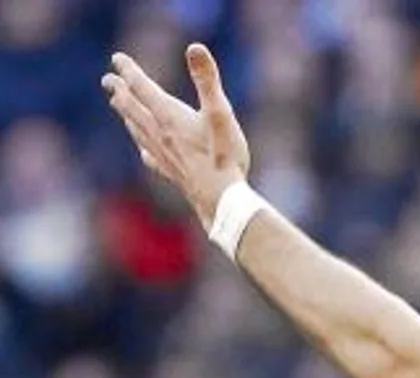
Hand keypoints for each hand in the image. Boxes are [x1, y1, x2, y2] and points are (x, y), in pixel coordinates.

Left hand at [102, 44, 249, 228]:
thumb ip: (207, 80)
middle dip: (120, 92)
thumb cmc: (224, 156)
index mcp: (169, 117)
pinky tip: (144, 151)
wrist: (222, 200)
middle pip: (133, 109)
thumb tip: (195, 47)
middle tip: (108, 81)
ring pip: (138, 131)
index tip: (117, 59)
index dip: (129, 71)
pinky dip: (144, 147)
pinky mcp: (172, 173)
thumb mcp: (221, 112)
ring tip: (120, 108)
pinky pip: (151, 156)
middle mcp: (161, 134)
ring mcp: (164, 155)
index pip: (143, 87)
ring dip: (127, 116)